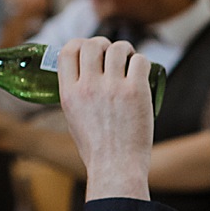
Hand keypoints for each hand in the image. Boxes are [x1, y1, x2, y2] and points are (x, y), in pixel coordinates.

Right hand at [58, 37, 153, 200]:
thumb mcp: (73, 119)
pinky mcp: (136, 91)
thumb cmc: (97, 148)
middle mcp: (88, 87)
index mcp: (68, 93)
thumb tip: (83, 78)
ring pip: (118, 48)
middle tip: (112, 54)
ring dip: (125, 49)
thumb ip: (75, 96)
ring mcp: (113, 88)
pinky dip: (142, 61)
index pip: (67, 51)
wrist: (116, 166)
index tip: (88, 48)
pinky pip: (140, 61)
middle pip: (92, 44)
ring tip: (130, 59)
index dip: (79, 44)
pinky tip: (142, 70)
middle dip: (104, 44)